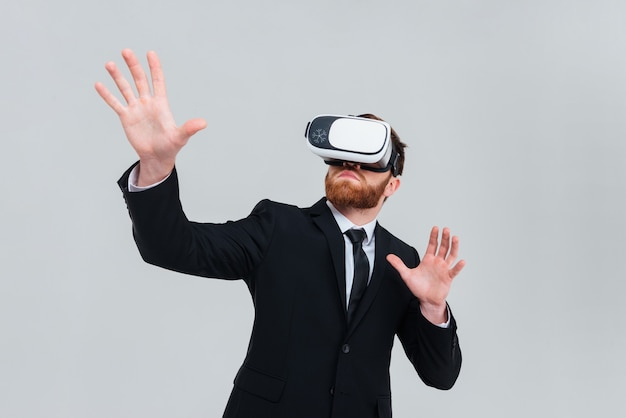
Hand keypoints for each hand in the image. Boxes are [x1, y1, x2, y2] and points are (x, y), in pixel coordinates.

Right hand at [95, 49, 206, 185]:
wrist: (157, 157)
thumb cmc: (171, 146)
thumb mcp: (181, 137)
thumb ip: (190, 128)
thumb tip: (204, 123)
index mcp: (161, 104)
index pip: (158, 81)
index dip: (155, 67)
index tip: (150, 53)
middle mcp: (148, 102)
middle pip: (140, 80)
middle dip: (133, 66)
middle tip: (126, 51)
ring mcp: (136, 109)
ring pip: (125, 88)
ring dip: (117, 76)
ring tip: (109, 64)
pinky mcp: (126, 117)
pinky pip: (115, 104)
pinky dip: (107, 95)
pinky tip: (98, 84)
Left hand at [387, 226, 464, 323]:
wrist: (426, 300)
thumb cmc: (418, 287)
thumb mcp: (406, 275)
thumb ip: (398, 264)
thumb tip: (388, 256)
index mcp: (428, 260)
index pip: (432, 245)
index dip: (434, 236)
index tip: (436, 228)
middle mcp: (437, 262)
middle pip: (443, 247)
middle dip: (445, 238)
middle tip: (446, 229)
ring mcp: (444, 269)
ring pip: (451, 255)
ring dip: (453, 247)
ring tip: (455, 238)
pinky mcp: (448, 278)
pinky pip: (454, 271)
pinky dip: (458, 266)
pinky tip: (462, 261)